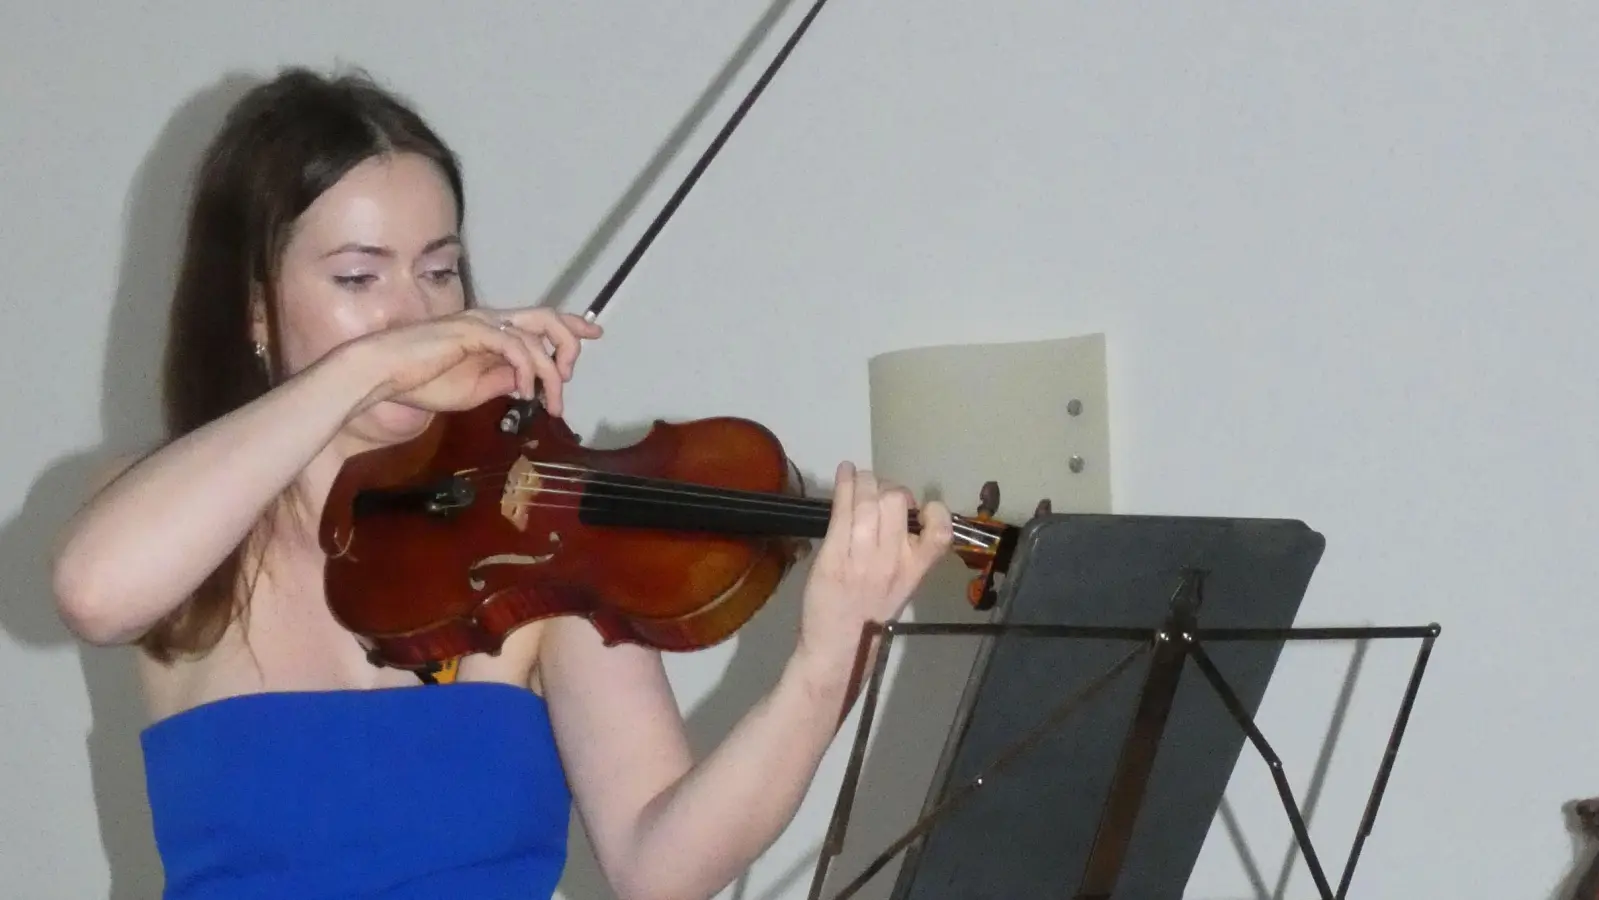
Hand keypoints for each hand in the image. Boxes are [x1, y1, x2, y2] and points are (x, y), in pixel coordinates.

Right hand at [350, 306, 601, 416]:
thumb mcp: (475, 389)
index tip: (595, 333)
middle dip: (569, 342)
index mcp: (493, 331)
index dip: (571, 324)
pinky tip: (523, 392)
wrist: (383, 375)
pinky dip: (526, 369)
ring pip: (534, 336)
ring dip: (549, 372)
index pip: (540, 320)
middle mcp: (491, 319)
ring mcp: (481, 323)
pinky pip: (513, 345)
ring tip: (550, 400)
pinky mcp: (470, 331)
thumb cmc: (422, 382)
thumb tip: (528, 383)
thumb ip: (503, 381)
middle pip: (547, 317)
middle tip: (570, 375)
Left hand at [795, 462, 953, 672]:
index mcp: (914, 572)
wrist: (839, 650)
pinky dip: (843, 485)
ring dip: (863, 481)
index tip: (919, 510)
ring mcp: (860, 557)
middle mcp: (891, 561)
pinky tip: (844, 472)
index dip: (934, 512)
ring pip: (867, 501)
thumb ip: (904, 555)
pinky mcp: (832, 555)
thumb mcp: (901, 589)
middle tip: (878, 495)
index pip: (940, 532)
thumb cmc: (870, 620)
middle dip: (889, 489)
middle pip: (897, 502)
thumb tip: (899, 517)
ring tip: (859, 478)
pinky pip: (841, 511)